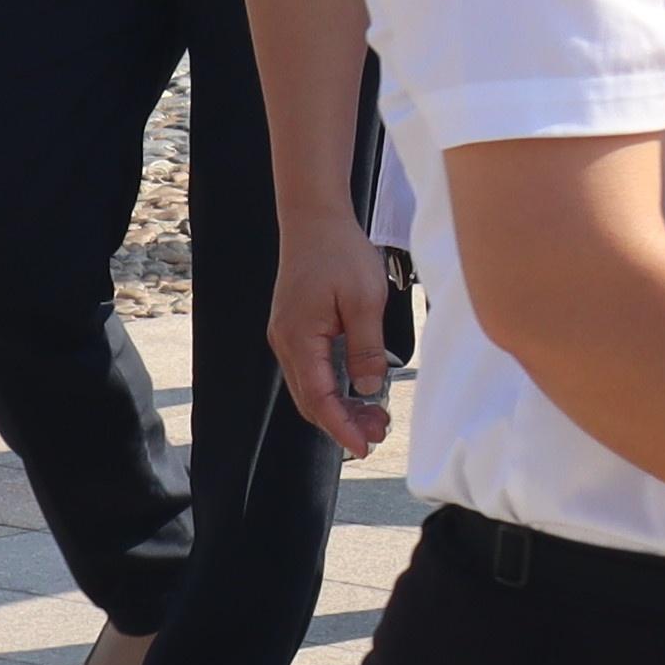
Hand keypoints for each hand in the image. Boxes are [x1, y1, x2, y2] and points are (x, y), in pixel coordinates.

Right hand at [265, 217, 401, 456]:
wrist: (313, 218)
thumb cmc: (340, 252)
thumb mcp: (365, 300)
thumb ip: (365, 348)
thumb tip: (368, 389)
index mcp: (299, 339)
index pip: (318, 399)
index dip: (341, 428)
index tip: (364, 446)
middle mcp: (285, 342)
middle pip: (310, 400)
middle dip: (343, 423)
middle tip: (380, 433)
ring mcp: (286, 336)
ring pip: (310, 387)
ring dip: (339, 406)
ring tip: (375, 416)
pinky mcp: (294, 328)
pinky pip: (311, 369)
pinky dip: (333, 386)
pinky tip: (357, 389)